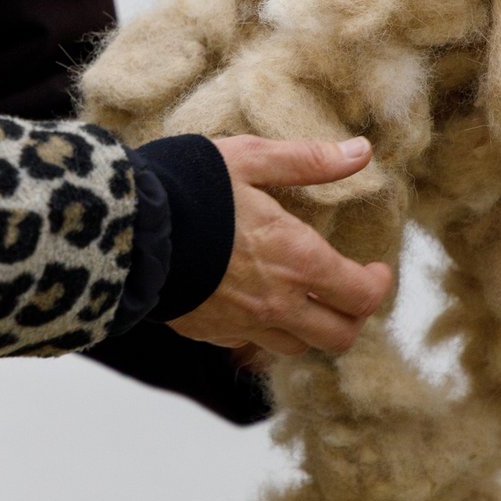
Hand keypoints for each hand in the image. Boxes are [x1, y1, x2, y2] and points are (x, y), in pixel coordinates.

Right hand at [168, 135, 393, 356]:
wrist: (123, 230)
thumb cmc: (189, 186)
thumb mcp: (251, 158)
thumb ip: (308, 161)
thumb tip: (361, 152)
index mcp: (298, 259)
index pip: (361, 296)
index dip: (377, 285)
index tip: (376, 269)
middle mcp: (277, 303)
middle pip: (338, 336)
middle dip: (355, 317)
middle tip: (349, 291)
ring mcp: (242, 324)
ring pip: (298, 347)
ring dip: (311, 326)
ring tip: (306, 298)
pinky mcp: (209, 333)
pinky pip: (252, 343)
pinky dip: (266, 328)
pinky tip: (256, 300)